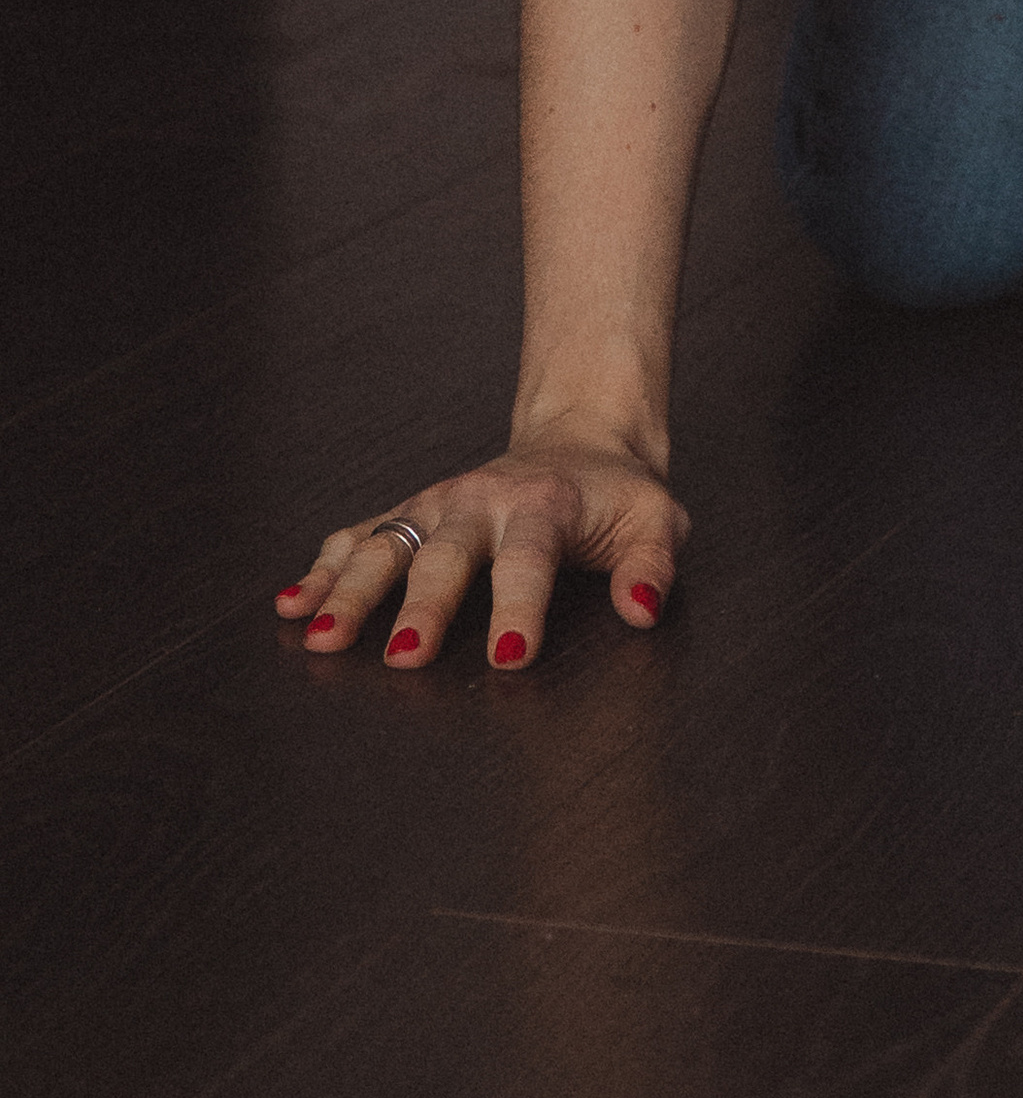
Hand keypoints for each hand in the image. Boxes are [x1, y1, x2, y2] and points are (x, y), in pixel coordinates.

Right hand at [275, 422, 686, 670]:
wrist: (580, 438)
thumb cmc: (617, 495)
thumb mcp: (656, 521)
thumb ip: (652, 565)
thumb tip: (642, 610)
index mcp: (544, 505)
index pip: (530, 558)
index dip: (520, 608)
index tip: (510, 657)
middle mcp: (481, 500)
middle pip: (445, 555)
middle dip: (423, 607)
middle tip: (404, 659)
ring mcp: (439, 503)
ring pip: (387, 543)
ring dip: (350, 589)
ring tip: (318, 635)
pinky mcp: (413, 510)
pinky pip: (360, 534)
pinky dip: (322, 566)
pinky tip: (291, 602)